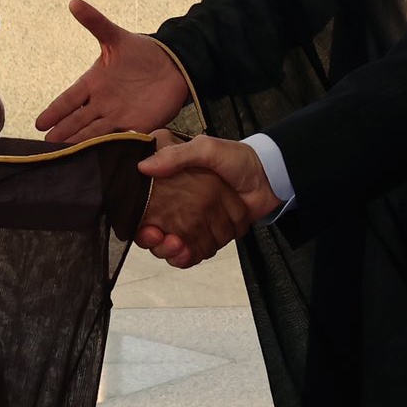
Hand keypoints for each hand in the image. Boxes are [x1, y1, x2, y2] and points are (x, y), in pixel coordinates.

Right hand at [35, 0, 191, 142]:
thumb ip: (95, 23)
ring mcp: (118, 116)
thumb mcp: (116, 37)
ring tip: (65, 156)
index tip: (39, 123)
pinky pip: (119, 139)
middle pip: (77, 121)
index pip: (68, 100)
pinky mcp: (136, 126)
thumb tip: (74, 2)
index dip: (55, 111)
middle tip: (46, 148)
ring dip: (80, 144)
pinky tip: (97, 159)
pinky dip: (109, 148)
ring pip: (94, 133)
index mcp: (93, 83)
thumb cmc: (142, 52)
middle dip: (62, 133)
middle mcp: (101, 103)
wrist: (173, 65)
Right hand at [137, 134, 278, 266]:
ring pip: (170, 246)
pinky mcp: (205, 235)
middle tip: (165, 240)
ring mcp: (190, 221)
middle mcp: (175, 204)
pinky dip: (188, 257)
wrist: (268, 177)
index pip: (142, 206)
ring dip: (171, 252)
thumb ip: (176, 156)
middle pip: (152, 230)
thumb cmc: (237, 158)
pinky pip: (190, 252)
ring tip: (180, 248)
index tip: (147, 228)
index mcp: (168, 182)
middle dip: (155, 242)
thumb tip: (143, 166)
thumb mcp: (205, 149)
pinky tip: (189, 253)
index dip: (139, 221)